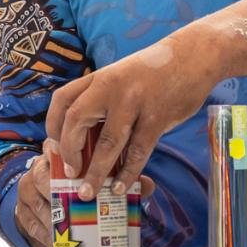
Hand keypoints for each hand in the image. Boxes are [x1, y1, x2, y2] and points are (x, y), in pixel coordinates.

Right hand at [15, 139, 156, 246]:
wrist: (56, 204)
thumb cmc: (83, 185)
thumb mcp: (102, 179)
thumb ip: (123, 178)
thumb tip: (147, 185)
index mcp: (59, 154)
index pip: (55, 147)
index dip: (61, 155)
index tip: (76, 170)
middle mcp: (38, 168)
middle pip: (40, 175)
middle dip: (56, 192)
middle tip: (76, 206)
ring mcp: (26, 189)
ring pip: (34, 200)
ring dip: (52, 218)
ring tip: (69, 231)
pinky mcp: (21, 211)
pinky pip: (29, 222)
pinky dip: (43, 235)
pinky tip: (57, 244)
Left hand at [46, 32, 219, 201]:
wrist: (194, 54)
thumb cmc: (157, 69)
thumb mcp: (123, 75)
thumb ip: (105, 99)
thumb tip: (89, 137)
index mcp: (100, 77)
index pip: (62, 99)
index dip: (51, 125)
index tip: (53, 146)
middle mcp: (111, 87)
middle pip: (76, 121)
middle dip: (69, 152)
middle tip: (70, 173)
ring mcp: (134, 102)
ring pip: (107, 143)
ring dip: (95, 172)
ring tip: (89, 192)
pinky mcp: (157, 117)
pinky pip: (137, 151)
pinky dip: (127, 173)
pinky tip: (121, 187)